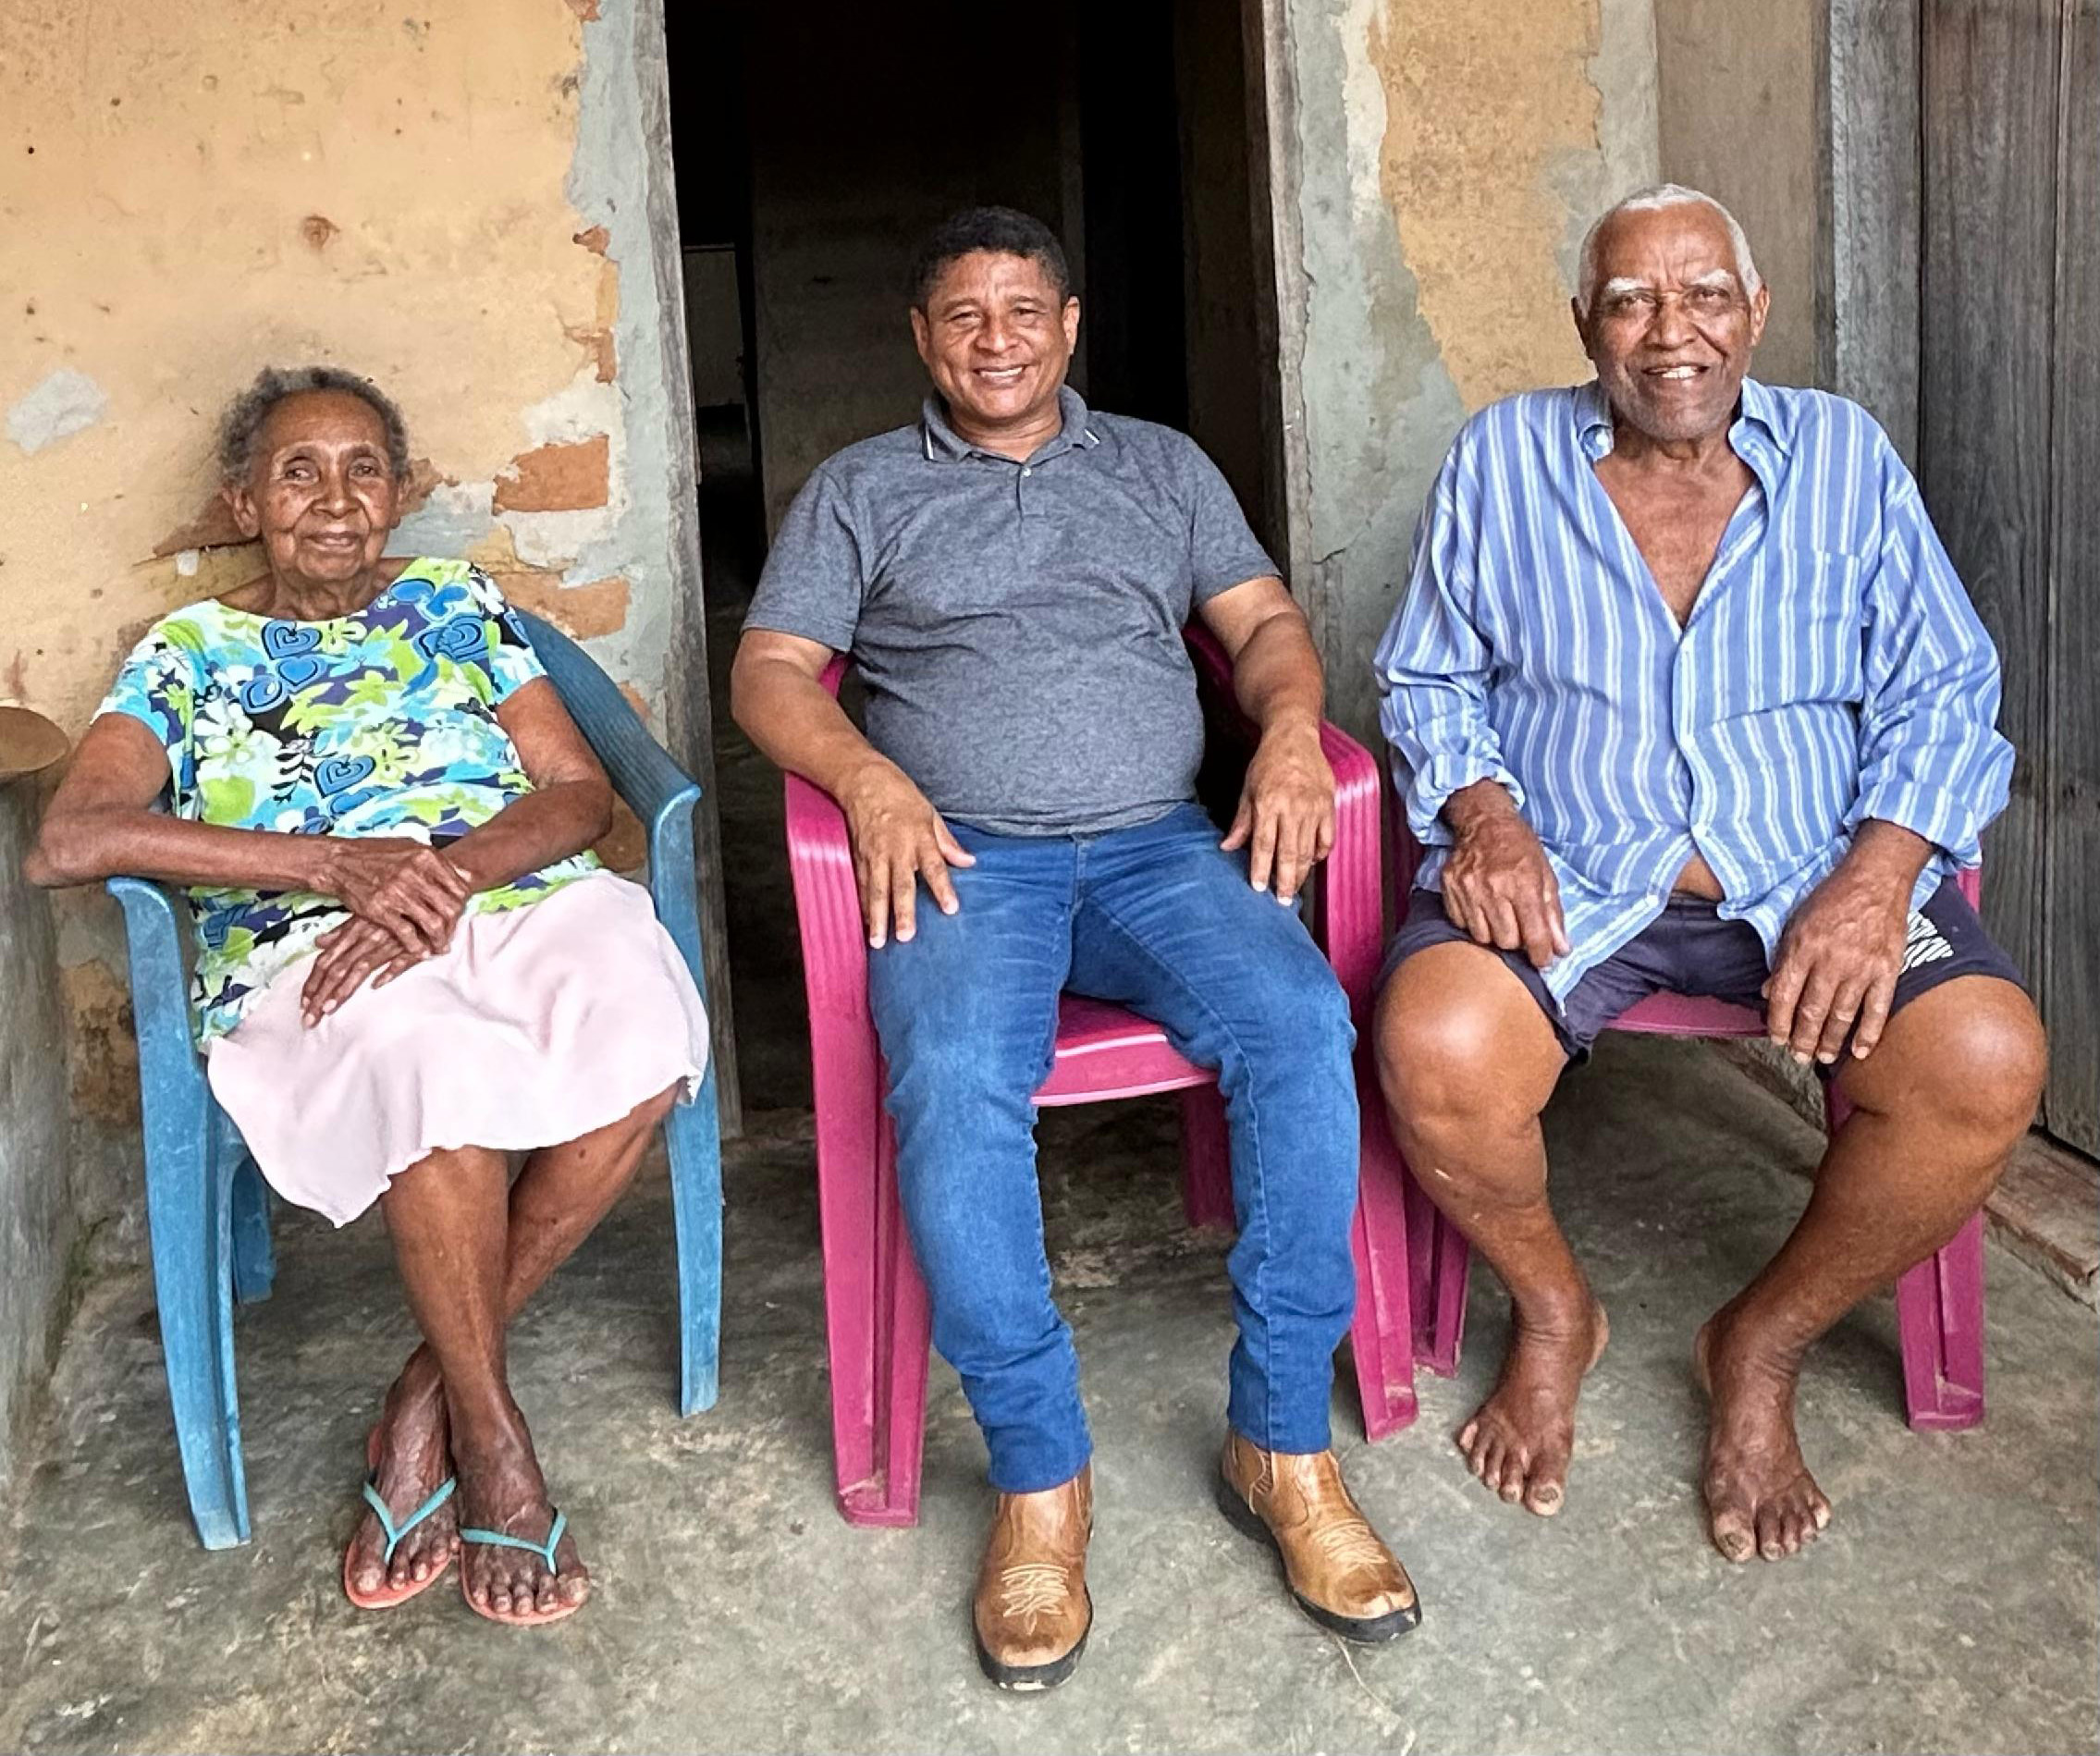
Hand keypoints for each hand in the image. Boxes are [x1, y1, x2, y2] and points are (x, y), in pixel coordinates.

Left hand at [301, 918, 427, 1025]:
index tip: (303, 1004)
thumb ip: (341, 931)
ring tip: (328, 1009)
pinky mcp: (413, 946)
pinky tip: (376, 985)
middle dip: (320, 995)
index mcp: (353, 932)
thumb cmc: (395, 909)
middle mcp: (366, 939)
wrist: (427, 898)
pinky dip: (388, 971)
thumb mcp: (364, 915)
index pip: (326, 961)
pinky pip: (400, 959)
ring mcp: (388, 943)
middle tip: (308, 1019)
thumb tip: (318, 942)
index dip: (312, 983)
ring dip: (343, 989)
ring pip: (360, 968)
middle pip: (337, 969)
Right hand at [312, 836, 472, 957]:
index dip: (462, 905)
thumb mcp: (410, 847)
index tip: (458, 914)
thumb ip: (438, 863)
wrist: (339, 861)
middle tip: (451, 934)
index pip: (459, 888)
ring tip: (439, 947)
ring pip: (432, 923)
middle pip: (450, 908)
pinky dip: (417, 947)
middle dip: (454, 925)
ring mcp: (398, 892)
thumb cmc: (374, 854)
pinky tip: (420, 952)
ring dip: (439, 940)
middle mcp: (415, 873)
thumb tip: (468, 876)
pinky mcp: (381, 909)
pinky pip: (407, 934)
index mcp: (426, 857)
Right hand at [836, 758, 975, 948]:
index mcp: (919, 837)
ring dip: (877, 918)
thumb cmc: (900, 795)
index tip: (951, 908)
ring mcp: (875, 854)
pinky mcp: (859, 857)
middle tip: (906, 937)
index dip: (943, 888)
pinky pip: (862, 885)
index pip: (934, 867)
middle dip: (902, 912)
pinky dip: (864, 906)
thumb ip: (947, 842)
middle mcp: (896, 849)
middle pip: (901, 885)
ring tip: (879, 941)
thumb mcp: (930, 814)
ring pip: (876, 891)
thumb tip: (969, 862)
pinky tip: (867, 925)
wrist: (863, 780)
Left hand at [1221, 718, 1334, 903]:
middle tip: (1282, 901)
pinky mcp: (1329, 805)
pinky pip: (1327, 838)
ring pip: (1309, 850)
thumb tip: (1226, 848)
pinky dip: (1320, 853)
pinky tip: (1312, 862)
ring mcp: (1314, 807)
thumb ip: (1241, 822)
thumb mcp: (1248, 790)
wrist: (1294, 736)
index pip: (1264, 844)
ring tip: (1294, 888)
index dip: (1261, 869)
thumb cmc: (1268, 763)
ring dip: (1301, 873)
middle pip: (1289, 853)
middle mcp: (1293, 807)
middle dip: (1285, 881)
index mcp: (1269, 803)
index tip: (1259, 888)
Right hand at [1439, 780, 1568, 968]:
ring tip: (1501, 916)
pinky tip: (1482, 907)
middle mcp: (1493, 887)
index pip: (1534, 934)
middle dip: (1517, 940)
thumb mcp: (1546, 875)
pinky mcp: (1449, 887)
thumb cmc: (1519, 847)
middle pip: (1506, 941)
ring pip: (1482, 936)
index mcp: (1523, 883)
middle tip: (1520, 927)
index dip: (1541, 954)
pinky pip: (1461, 923)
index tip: (1544, 961)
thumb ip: (1554, 914)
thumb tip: (1561, 949)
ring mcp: (1468, 887)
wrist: (1485, 821)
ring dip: (1495, 933)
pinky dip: (1474, 922)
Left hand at [1763, 865, 1910, 1064]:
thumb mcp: (1796, 923)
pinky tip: (1860, 1051)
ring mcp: (1862, 967)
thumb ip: (1783, 959)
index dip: (1778, 1022)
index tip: (1776, 1039)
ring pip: (1842, 1015)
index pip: (1784, 995)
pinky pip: (1878, 1009)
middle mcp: (1831, 960)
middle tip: (1798, 1057)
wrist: (1876, 879)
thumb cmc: (1832, 899)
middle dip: (1803, 1039)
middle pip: (1812, 1011)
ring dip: (1831, 1042)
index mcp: (1803, 947)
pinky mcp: (1887, 969)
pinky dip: (1869, 1033)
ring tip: (1823, 1058)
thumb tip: (1769, 993)